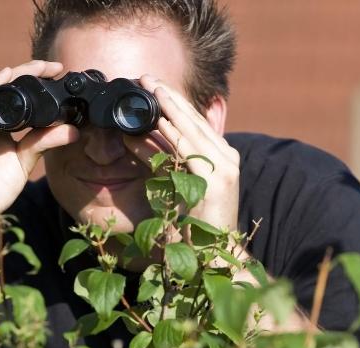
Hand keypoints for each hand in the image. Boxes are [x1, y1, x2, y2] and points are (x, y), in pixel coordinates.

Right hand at [0, 60, 79, 234]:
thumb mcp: (26, 161)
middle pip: (7, 89)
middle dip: (30, 74)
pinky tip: (5, 76)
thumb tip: (74, 130)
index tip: (60, 74)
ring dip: (15, 76)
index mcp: (0, 126)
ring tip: (37, 67)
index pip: (20, 98)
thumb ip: (45, 143)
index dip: (38, 83)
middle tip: (55, 66)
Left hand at [126, 75, 238, 232]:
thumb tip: (132, 138)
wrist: (217, 257)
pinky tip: (159, 120)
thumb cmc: (196, 227)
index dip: (174, 102)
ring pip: (193, 130)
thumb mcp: (173, 184)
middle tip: (146, 78)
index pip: (196, 123)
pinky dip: (174, 134)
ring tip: (151, 89)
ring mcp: (225, 169)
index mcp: (222, 158)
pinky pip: (190, 151)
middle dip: (169, 97)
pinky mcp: (218, 181)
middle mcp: (227, 159)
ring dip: (170, 107)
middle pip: (195, 120)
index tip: (153, 85)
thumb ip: (159, 160)